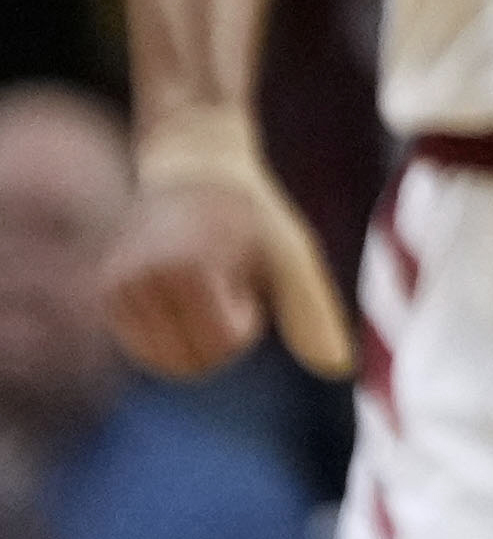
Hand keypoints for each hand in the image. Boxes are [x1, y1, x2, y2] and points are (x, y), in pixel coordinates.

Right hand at [103, 118, 350, 379]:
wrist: (193, 169)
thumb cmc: (252, 213)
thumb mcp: (291, 255)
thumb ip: (312, 311)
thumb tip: (342, 369)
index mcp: (186, 268)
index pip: (221, 346)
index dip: (245, 322)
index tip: (246, 278)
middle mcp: (139, 280)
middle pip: (191, 364)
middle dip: (221, 333)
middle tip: (224, 279)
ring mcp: (114, 290)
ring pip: (165, 362)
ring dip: (195, 334)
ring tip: (203, 281)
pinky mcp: (104, 298)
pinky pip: (145, 350)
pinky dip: (170, 334)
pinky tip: (181, 292)